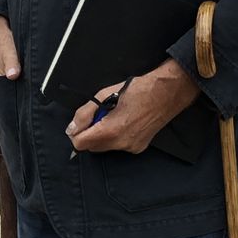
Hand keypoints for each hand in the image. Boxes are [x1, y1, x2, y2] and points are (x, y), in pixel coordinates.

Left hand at [66, 59, 200, 155]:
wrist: (166, 93)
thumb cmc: (137, 89)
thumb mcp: (104, 94)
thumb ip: (85, 113)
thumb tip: (72, 128)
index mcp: (112, 130)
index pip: (81, 144)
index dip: (75, 133)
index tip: (79, 123)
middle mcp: (121, 144)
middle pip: (92, 148)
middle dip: (88, 134)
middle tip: (97, 115)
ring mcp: (131, 148)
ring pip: (105, 147)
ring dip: (102, 135)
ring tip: (112, 116)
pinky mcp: (139, 148)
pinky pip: (118, 146)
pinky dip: (115, 137)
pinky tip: (124, 121)